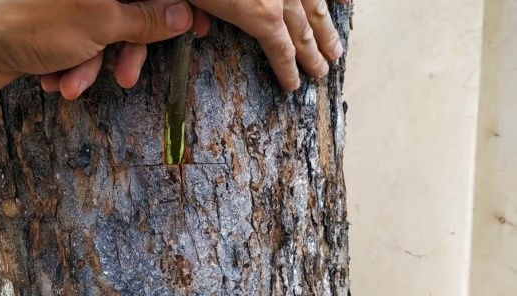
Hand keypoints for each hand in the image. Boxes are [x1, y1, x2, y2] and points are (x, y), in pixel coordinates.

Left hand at [0, 0, 195, 93]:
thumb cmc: (29, 24)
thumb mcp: (101, 23)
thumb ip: (145, 19)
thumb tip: (181, 14)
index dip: (178, 8)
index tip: (197, 29)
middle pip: (131, 13)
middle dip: (127, 49)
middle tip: (127, 76)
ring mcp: (68, 7)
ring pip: (104, 37)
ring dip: (92, 66)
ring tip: (71, 84)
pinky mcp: (52, 31)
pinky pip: (79, 50)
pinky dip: (71, 69)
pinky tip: (53, 81)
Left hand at [189, 0, 348, 89]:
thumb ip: (193, 12)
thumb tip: (197, 28)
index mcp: (260, 13)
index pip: (281, 50)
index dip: (288, 70)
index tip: (294, 86)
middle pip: (304, 31)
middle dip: (315, 55)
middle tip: (324, 73)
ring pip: (317, 5)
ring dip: (327, 28)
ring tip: (337, 49)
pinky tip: (345, 1)